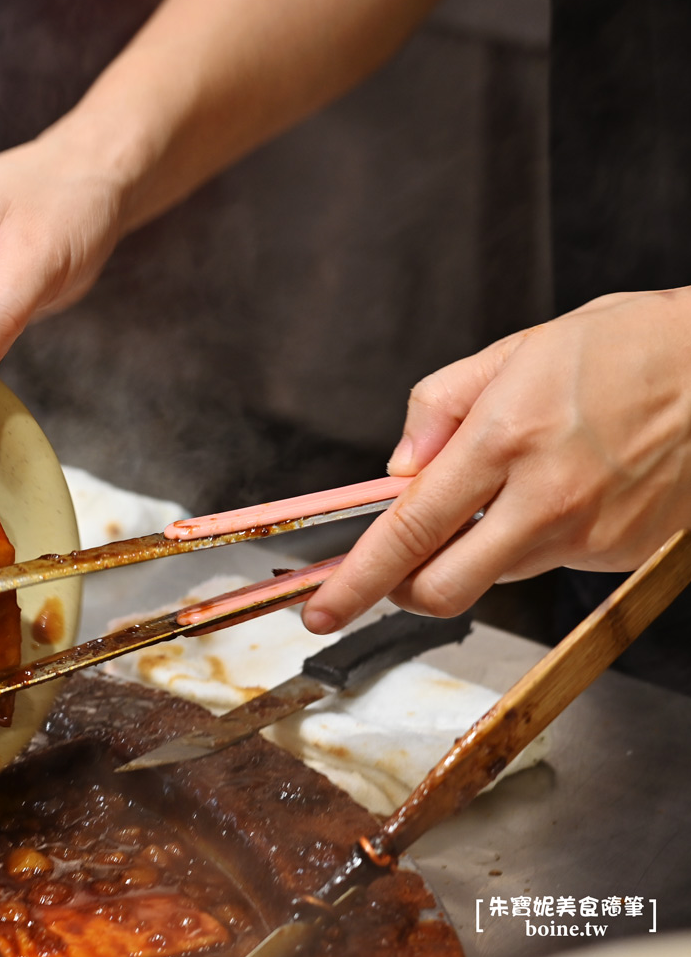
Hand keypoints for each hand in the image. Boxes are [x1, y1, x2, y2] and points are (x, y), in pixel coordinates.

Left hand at [303, 286, 690, 633]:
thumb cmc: (633, 347)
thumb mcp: (519, 349)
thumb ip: (441, 405)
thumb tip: (401, 464)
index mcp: (505, 440)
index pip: (408, 533)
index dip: (357, 580)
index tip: (322, 609)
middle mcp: (546, 500)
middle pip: (445, 588)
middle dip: (406, 588)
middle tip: (401, 562)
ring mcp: (592, 536)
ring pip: (500, 572)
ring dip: (480, 548)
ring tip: (520, 481)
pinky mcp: (625, 555)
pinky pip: (555, 561)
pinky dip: (539, 536)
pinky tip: (572, 486)